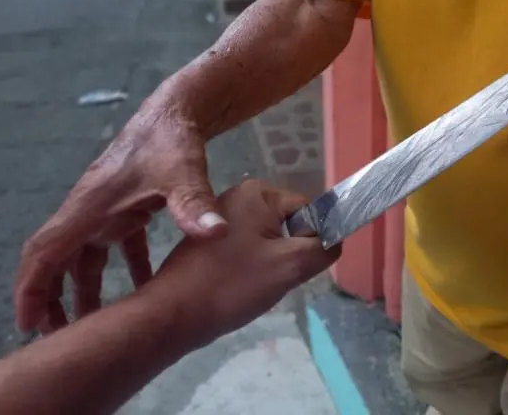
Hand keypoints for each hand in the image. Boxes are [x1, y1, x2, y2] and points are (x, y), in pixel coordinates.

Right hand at [14, 97, 226, 333]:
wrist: (178, 113)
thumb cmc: (171, 139)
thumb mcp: (182, 170)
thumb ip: (193, 202)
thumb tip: (214, 234)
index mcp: (90, 205)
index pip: (46, 251)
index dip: (33, 288)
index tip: (28, 323)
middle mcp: (90, 210)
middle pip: (58, 261)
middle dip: (53, 299)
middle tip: (61, 338)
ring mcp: (106, 210)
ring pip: (85, 258)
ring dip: (86, 290)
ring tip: (94, 326)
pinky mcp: (126, 209)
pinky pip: (115, 247)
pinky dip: (124, 270)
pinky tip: (142, 290)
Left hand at [139, 180, 339, 346]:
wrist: (173, 315)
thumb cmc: (233, 284)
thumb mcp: (291, 265)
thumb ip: (323, 248)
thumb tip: (333, 241)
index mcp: (257, 192)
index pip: (308, 209)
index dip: (311, 239)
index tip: (295, 265)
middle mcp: (237, 197)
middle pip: (287, 225)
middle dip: (289, 253)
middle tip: (274, 277)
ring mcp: (219, 220)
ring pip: (267, 242)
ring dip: (270, 265)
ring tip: (254, 285)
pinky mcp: (208, 243)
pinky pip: (246, 252)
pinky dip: (249, 270)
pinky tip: (237, 288)